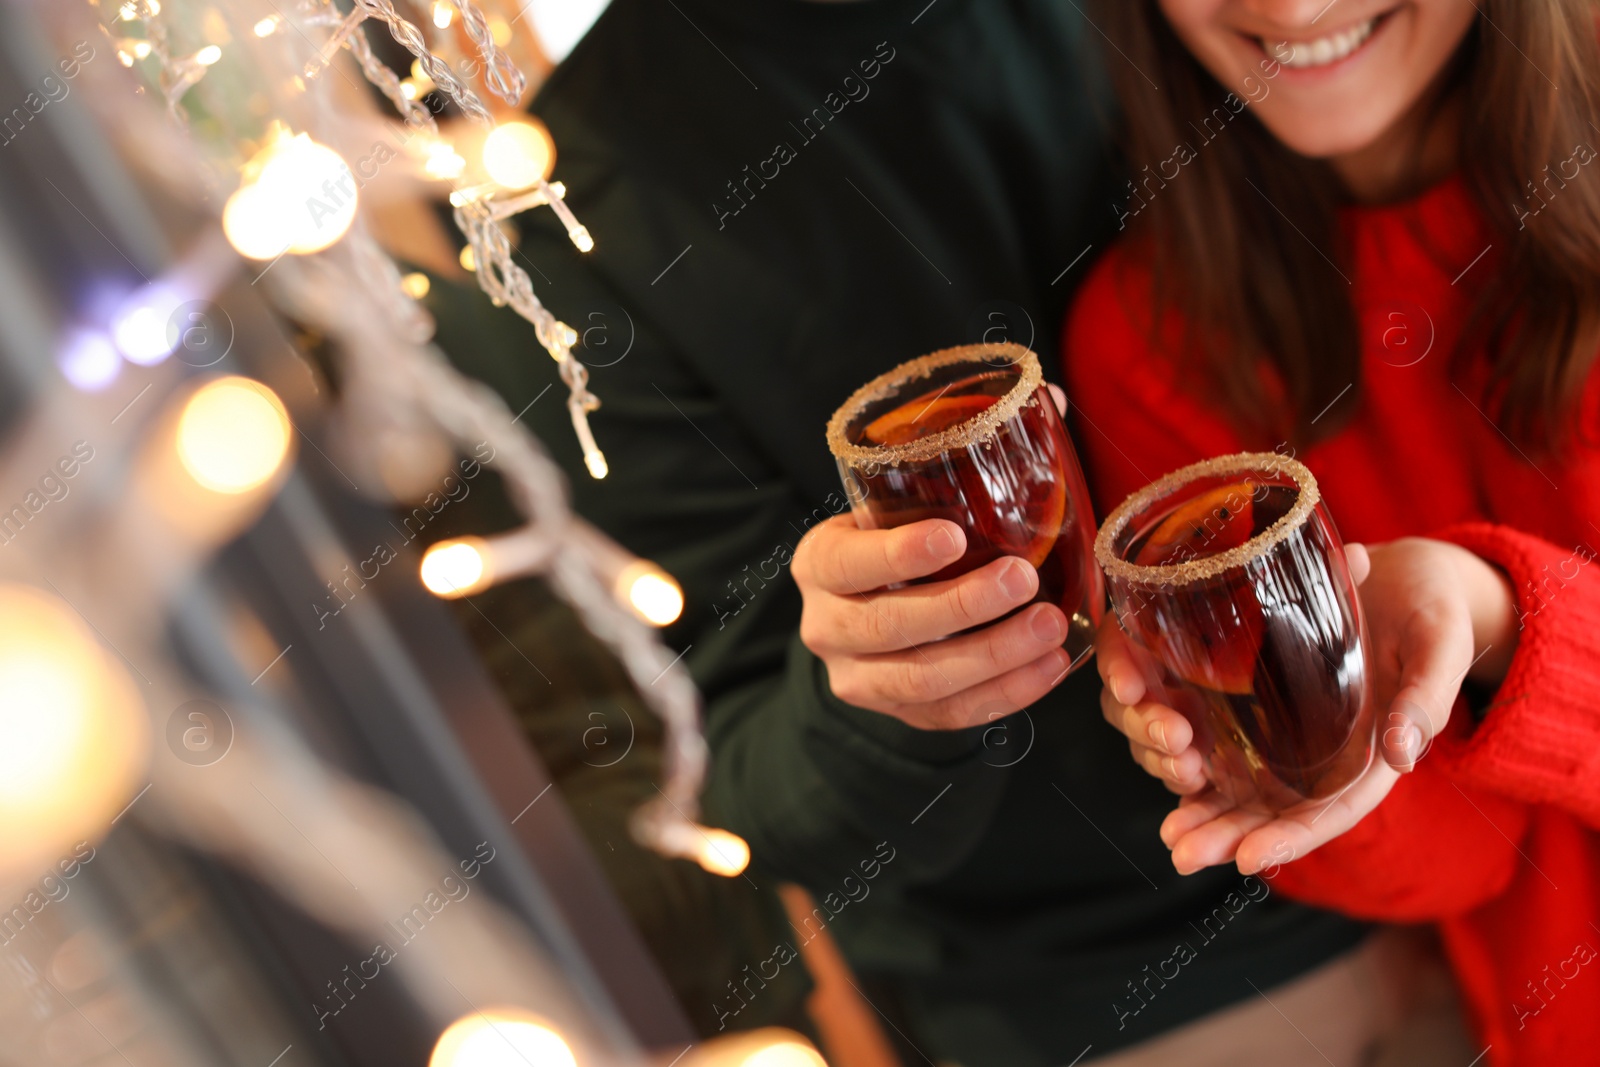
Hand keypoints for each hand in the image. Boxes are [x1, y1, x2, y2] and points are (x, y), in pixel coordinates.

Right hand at [793, 516, 1072, 729]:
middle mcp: (826, 628)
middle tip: (1022, 578)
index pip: (848, 564)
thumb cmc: (893, 541)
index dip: (898, 555)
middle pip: (888, 627)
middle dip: (962, 605)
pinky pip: (951, 714)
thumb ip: (923, 501)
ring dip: (992, 655)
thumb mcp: (887, 512)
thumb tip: (1009, 471)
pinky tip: (1049, 665)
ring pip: (920, 681)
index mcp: (818, 566)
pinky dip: (1006, 692)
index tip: (954, 537)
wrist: (870, 601)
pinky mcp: (896, 713)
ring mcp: (857, 678)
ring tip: (1048, 625)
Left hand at [1097, 537, 1517, 873]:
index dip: (1290, 836)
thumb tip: (1401, 755)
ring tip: (1169, 837)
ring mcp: (1300, 735)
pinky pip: (1234, 745)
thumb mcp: (1437, 646)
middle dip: (1231, 835)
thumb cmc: (1432, 609)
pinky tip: (1169, 779)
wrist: (1407, 576)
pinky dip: (1202, 766)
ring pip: (1250, 787)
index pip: (1331, 811)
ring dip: (1208, 813)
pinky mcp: (1273, 706)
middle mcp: (1334, 755)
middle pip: (1280, 811)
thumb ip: (1424, 699)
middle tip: (1182, 853)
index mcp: (1377, 754)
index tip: (1248, 858)